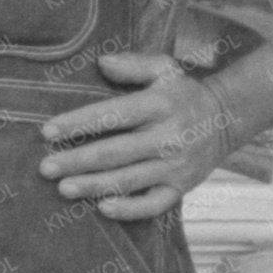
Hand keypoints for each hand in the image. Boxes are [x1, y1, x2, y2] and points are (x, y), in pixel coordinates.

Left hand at [37, 52, 238, 220]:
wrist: (226, 120)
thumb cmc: (183, 94)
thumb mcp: (165, 69)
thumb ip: (133, 65)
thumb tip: (101, 62)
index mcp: (159, 105)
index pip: (113, 115)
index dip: (79, 123)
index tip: (48, 131)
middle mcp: (167, 137)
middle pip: (115, 152)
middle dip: (77, 161)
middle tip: (46, 167)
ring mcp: (175, 166)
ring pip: (128, 180)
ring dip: (93, 186)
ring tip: (63, 189)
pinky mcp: (181, 187)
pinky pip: (153, 205)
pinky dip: (129, 210)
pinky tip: (103, 209)